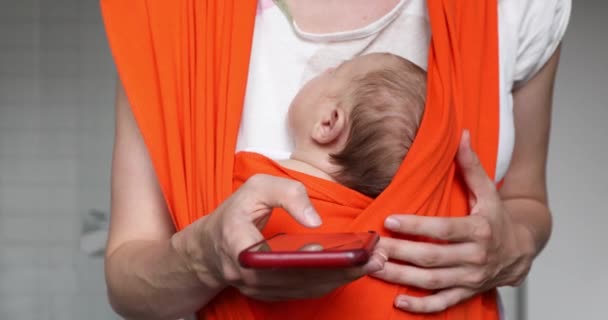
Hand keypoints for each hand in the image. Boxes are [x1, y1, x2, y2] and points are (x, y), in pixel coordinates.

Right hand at [182, 174, 386, 300]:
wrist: (211, 247)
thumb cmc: (236, 213)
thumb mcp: (256, 187)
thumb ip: (286, 193)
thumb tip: (315, 220)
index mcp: (236, 242)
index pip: (266, 256)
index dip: (296, 258)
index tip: (323, 250)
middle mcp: (246, 274)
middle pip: (296, 277)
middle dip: (337, 269)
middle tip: (371, 257)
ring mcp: (258, 289)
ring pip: (303, 288)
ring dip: (341, 277)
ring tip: (372, 262)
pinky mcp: (270, 294)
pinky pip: (303, 291)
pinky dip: (330, 282)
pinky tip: (354, 270)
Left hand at [371, 131, 534, 312]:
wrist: (521, 250)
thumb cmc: (497, 219)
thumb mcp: (488, 192)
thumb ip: (471, 165)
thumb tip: (461, 134)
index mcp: (479, 230)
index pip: (443, 229)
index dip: (416, 227)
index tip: (390, 221)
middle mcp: (475, 257)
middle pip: (432, 257)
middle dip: (400, 253)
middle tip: (372, 247)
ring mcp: (470, 278)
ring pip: (432, 282)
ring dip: (401, 278)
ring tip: (374, 269)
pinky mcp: (466, 292)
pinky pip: (443, 303)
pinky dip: (421, 306)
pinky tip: (398, 302)